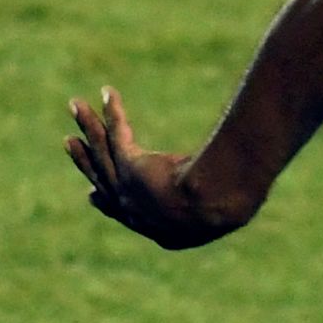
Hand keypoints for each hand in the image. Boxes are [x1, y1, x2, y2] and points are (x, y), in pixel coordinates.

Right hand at [65, 87, 244, 249]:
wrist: (215, 205)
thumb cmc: (231, 206)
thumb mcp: (227, 206)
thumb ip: (227, 197)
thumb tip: (252, 186)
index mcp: (159, 229)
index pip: (125, 212)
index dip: (107, 201)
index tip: (92, 194)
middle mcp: (134, 211)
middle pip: (103, 177)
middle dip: (87, 159)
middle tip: (70, 143)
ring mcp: (128, 189)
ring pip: (104, 150)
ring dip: (89, 124)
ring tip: (75, 104)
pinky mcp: (130, 165)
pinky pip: (117, 132)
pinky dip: (112, 111)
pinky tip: (106, 92)